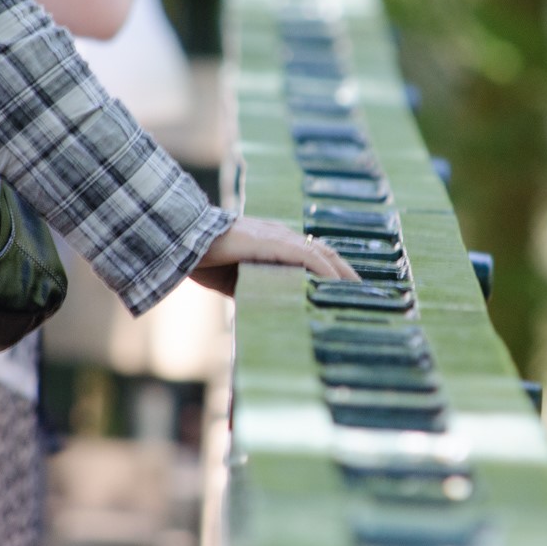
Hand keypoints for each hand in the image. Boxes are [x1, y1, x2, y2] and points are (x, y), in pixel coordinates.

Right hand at [188, 216, 360, 296]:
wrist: (183, 240)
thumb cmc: (205, 258)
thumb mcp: (237, 279)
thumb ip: (257, 288)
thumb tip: (271, 310)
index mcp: (274, 241)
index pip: (312, 253)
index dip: (332, 268)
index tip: (346, 288)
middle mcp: (280, 235)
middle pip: (324, 251)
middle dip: (345, 272)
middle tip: (363, 293)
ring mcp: (277, 237)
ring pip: (321, 253)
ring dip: (342, 272)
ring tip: (357, 292)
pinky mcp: (272, 242)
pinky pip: (306, 256)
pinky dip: (324, 269)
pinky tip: (336, 284)